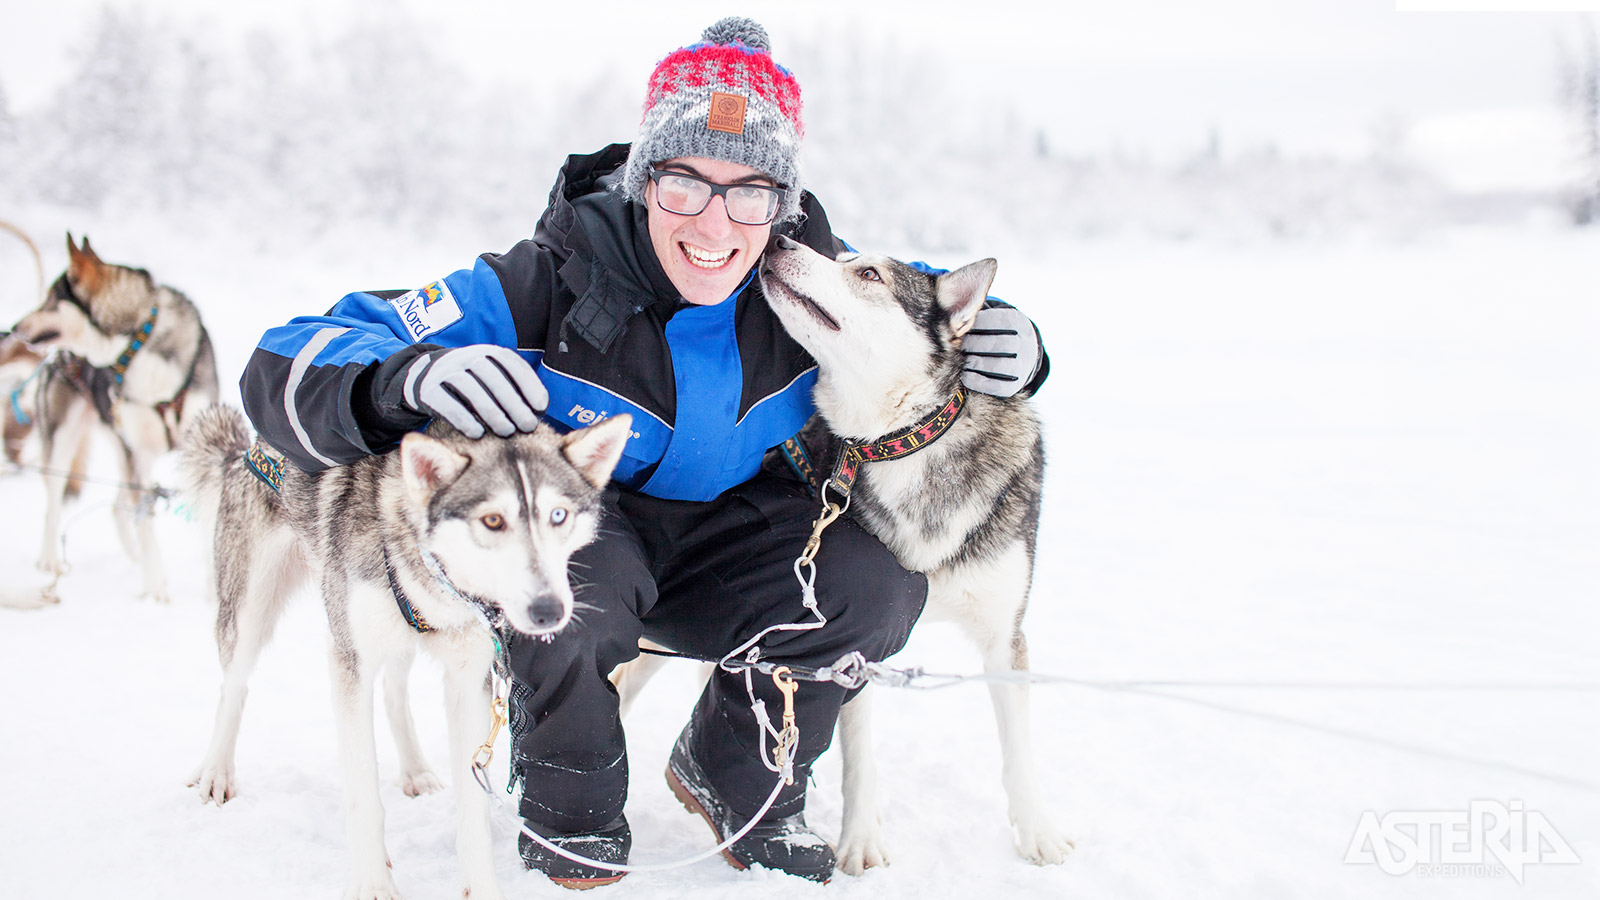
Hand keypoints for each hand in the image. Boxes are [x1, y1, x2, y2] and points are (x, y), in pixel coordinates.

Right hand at [401, 345, 547, 437]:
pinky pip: (446, 403)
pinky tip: (478, 433)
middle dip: (513, 403)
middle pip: (492, 377)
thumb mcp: (493, 378)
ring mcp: (445, 371)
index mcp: (487, 352)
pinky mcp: (428, 389)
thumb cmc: (473, 384)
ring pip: (470, 388)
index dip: (528, 384)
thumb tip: (540, 410)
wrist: (426, 378)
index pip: (510, 363)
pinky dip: (463, 419)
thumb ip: (515, 388)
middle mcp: (466, 357)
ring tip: (507, 432)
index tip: (541, 407)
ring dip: (491, 412)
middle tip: (527, 426)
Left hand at [961, 305, 1040, 397]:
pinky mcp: (1017, 383)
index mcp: (1018, 322)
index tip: (962, 328)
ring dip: (977, 363)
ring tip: (961, 361)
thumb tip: (953, 319)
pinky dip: (980, 381)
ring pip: (1001, 365)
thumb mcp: (992, 320)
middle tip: (959, 346)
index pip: (999, 321)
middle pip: (1001, 344)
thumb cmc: (994, 332)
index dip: (978, 325)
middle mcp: (1025, 343)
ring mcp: (1023, 364)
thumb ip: (976, 319)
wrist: (1018, 352)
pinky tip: (966, 377)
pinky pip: (999, 385)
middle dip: (976, 345)